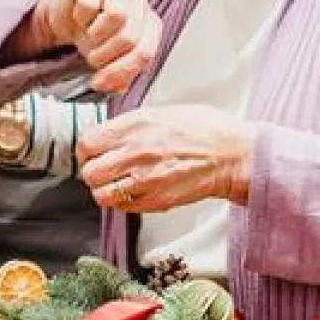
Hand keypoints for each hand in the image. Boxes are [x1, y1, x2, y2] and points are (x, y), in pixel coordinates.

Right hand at [22, 0, 163, 93]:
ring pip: (117, 15)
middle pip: (130, 37)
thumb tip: (119, 88)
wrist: (68, 16)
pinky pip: (90, 2)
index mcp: (150, 25)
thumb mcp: (109, 62)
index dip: (120, 72)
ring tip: (87, 39)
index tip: (99, 83)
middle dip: (105, 56)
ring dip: (95, 36)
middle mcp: (139, 3)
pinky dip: (80, 17)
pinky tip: (79, 19)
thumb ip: (120, 76)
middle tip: (92, 59)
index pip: (145, 53)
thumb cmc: (95, 38)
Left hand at [77, 105, 254, 212]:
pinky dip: (123, 202)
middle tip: (102, 170)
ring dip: (105, 190)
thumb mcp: (163, 111)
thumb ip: (133, 123)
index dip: (87, 150)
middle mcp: (135, 152)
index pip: (87, 142)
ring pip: (101, 194)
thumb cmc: (206, 130)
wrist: (232, 155)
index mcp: (135, 126)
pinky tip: (133, 192)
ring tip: (116, 185)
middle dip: (93, 172)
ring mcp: (144, 180)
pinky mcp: (156, 201)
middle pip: (89, 172)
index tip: (93, 152)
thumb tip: (111, 131)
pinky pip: (123, 207)